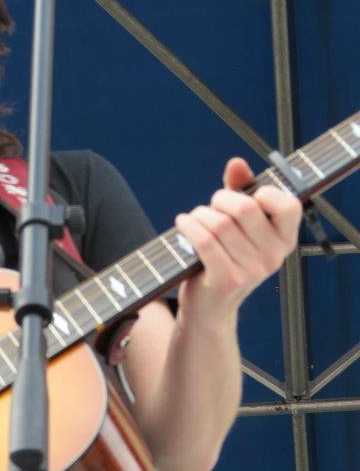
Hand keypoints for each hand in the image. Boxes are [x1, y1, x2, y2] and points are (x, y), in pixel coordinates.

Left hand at [174, 157, 302, 324]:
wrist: (211, 308)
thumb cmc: (226, 257)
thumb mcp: (239, 225)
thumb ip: (241, 190)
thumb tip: (236, 163)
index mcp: (285, 240)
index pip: (289, 205)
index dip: (264, 192)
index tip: (246, 197)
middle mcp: (274, 256)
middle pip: (244, 208)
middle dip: (219, 199)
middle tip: (211, 208)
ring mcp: (252, 270)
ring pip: (219, 223)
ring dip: (200, 215)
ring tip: (194, 220)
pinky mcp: (227, 280)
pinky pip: (204, 241)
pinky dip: (188, 226)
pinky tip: (183, 223)